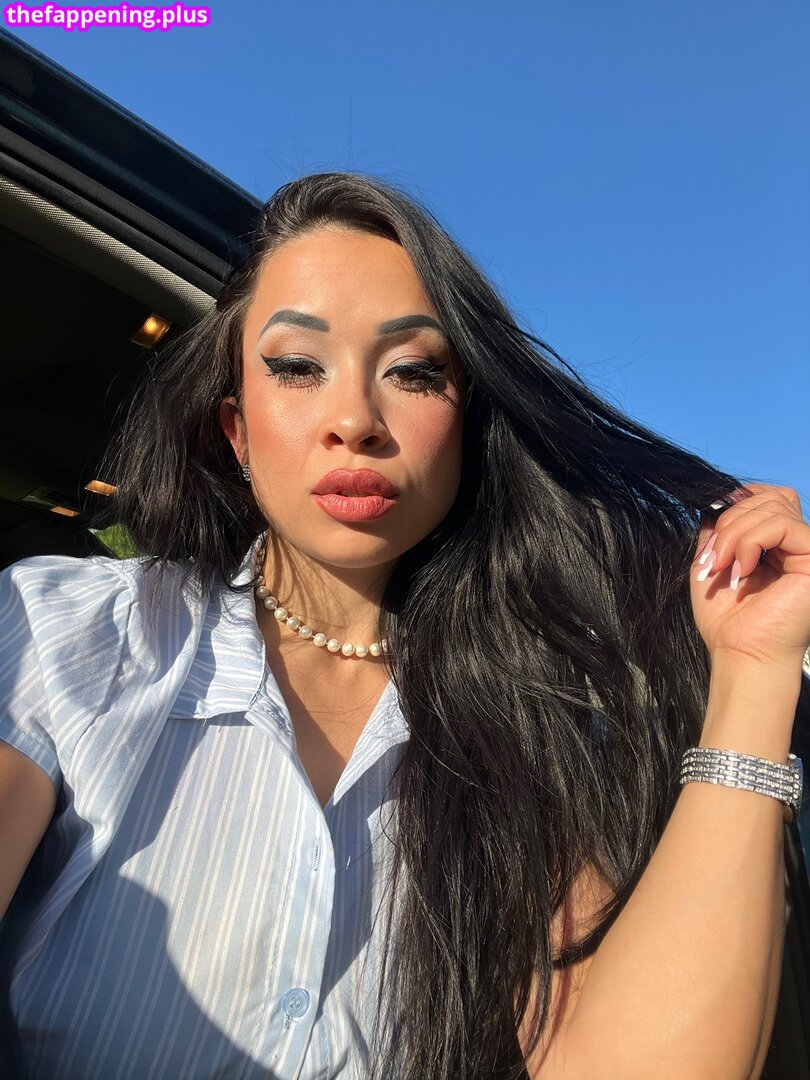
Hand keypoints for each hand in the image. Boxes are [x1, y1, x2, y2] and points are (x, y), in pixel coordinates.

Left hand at [690, 482, 809, 671]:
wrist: (741, 652)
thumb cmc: (727, 618)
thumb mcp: (711, 562)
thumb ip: (717, 530)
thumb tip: (715, 499)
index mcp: (776, 544)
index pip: (765, 497)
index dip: (737, 504)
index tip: (714, 537)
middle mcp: (796, 545)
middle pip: (769, 498)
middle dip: (731, 521)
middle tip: (714, 558)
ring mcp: (807, 550)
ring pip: (773, 508)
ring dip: (736, 534)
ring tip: (724, 566)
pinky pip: (783, 524)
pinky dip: (752, 541)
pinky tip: (742, 569)